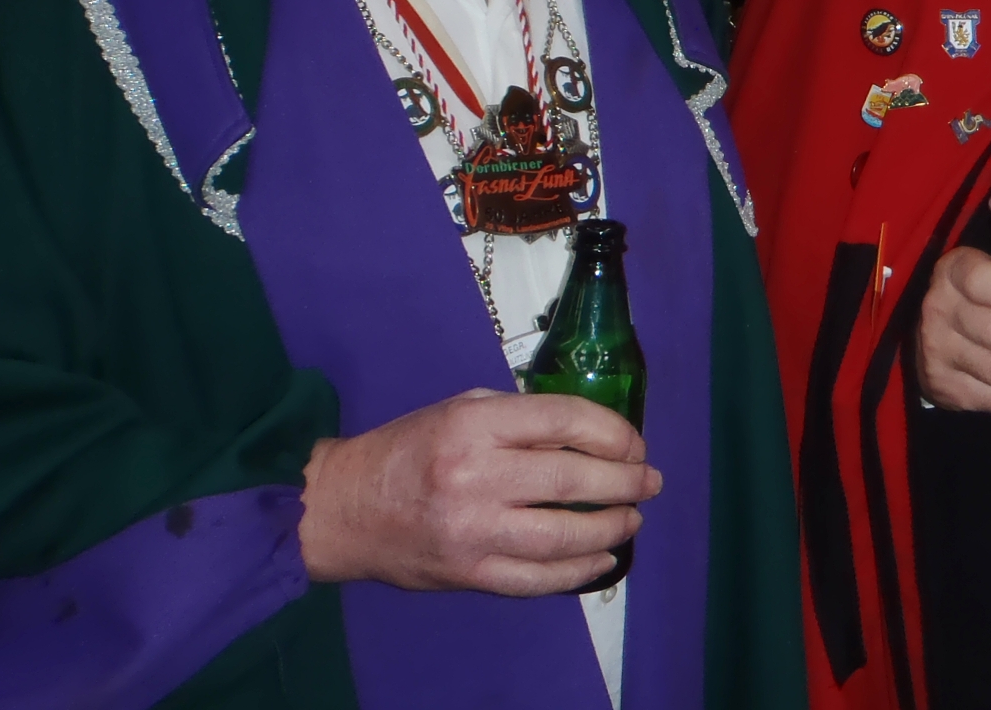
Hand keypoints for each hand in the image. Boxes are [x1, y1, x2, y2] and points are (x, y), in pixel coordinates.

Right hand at [298, 388, 660, 595]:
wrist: (342, 509)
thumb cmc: (409, 450)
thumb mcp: (462, 411)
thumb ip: (521, 420)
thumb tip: (590, 434)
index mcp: (475, 426)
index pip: (565, 421)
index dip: (613, 433)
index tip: (634, 445)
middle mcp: (476, 477)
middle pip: (574, 480)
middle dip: (625, 482)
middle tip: (649, 482)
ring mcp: (472, 532)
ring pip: (563, 536)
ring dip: (611, 528)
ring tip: (631, 519)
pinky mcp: (468, 574)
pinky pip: (537, 579)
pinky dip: (578, 571)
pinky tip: (602, 558)